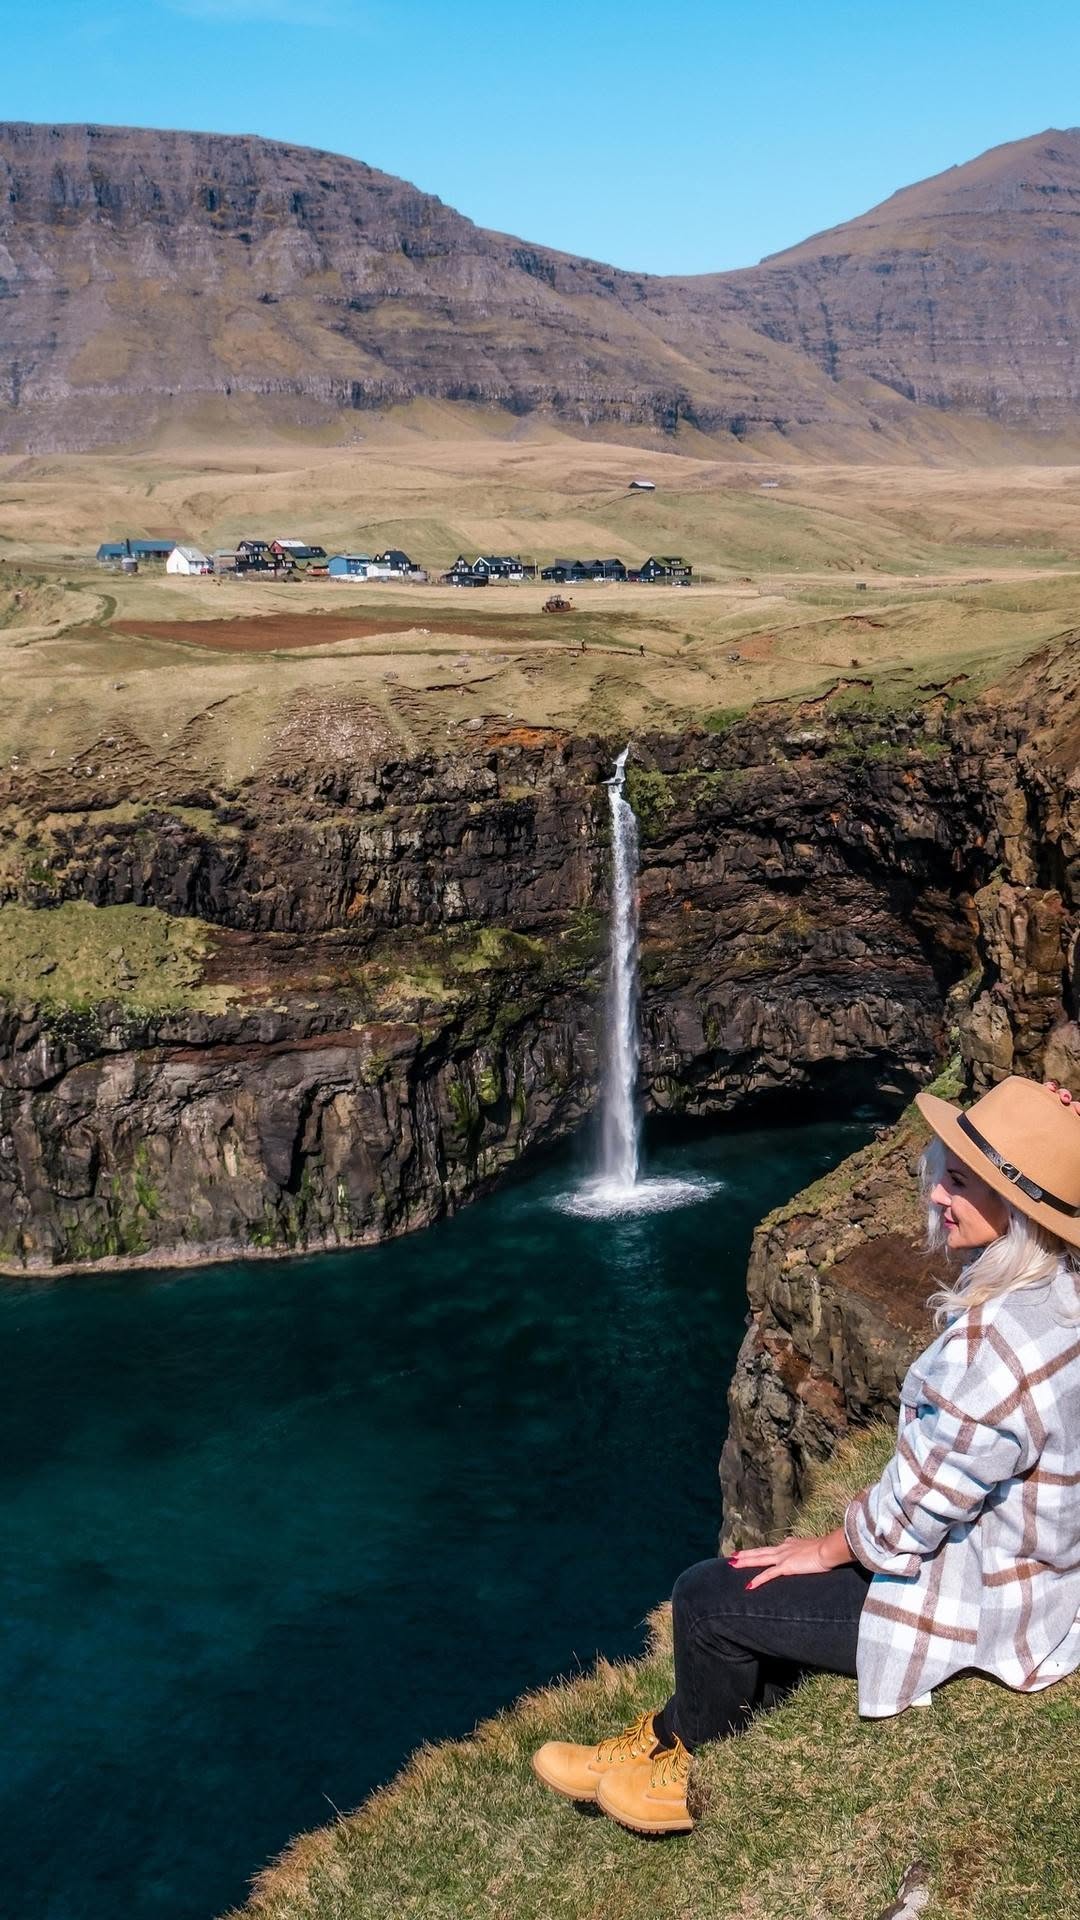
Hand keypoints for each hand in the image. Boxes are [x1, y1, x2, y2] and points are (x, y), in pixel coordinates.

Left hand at [728, 1527, 851, 1589]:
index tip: (754, 1552)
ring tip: (732, 1563)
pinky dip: (757, 1580)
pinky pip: (768, 1575)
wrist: (828, 1549)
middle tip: (733, 1555)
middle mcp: (784, 1548)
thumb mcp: (815, 1547)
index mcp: (791, 1544)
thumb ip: (807, 1548)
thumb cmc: (826, 1550)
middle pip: (760, 1552)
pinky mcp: (786, 1566)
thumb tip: (808, 1547)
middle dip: (746, 1554)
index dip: (762, 1551)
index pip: (773, 1549)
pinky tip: (749, 1586)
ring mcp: (783, 1557)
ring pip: (759, 1559)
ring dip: (745, 1562)